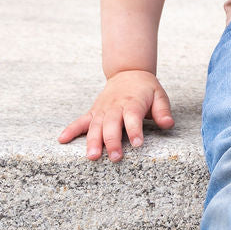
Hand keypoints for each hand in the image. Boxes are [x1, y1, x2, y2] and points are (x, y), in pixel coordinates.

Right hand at [58, 70, 173, 160]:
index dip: (135, 131)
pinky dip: (71, 130)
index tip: (137, 144)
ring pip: (95, 126)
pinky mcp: (93, 112)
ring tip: (92, 156)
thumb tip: (168, 124)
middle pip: (112, 125)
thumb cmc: (146, 89)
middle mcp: (115, 107)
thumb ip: (163, 111)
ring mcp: (102, 110)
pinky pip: (80, 121)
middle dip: (112, 142)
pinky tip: (62, 140)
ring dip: (92, 141)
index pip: (133, 118)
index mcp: (132, 103)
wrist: (128, 72)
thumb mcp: (159, 96)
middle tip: (115, 157)